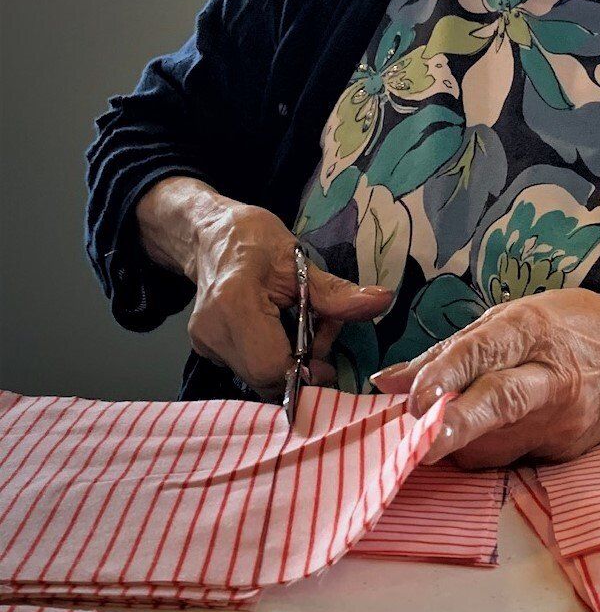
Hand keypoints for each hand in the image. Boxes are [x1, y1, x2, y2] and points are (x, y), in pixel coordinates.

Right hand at [188, 200, 392, 397]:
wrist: (209, 234)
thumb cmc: (253, 239)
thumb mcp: (299, 260)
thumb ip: (336, 292)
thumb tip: (382, 300)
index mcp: (235, 304)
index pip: (272, 366)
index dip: (305, 371)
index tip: (327, 359)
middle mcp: (213, 330)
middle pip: (265, 377)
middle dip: (301, 366)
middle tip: (319, 333)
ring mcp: (204, 342)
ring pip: (257, 376)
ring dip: (287, 361)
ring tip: (300, 326)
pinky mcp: (204, 348)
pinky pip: (247, 367)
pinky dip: (271, 355)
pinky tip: (278, 330)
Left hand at [370, 289, 599, 467]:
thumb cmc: (574, 329)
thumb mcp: (516, 317)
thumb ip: (450, 349)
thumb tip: (387, 381)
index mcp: (533, 330)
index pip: (485, 351)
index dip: (447, 374)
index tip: (414, 397)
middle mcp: (550, 377)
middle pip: (500, 403)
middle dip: (458, 425)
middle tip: (420, 446)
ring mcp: (560, 421)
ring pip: (494, 442)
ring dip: (455, 441)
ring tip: (435, 429)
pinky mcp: (561, 452)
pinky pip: (506, 456)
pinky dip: (481, 449)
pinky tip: (475, 436)